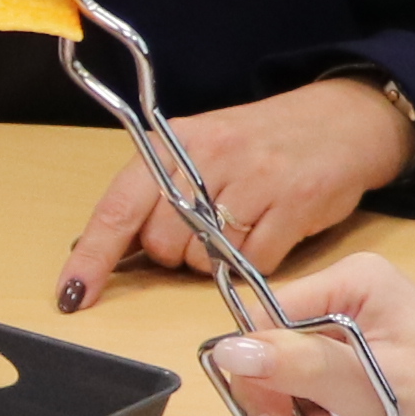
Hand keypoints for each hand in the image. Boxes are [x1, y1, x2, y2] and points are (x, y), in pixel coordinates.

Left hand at [52, 79, 414, 312]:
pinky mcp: (294, 204)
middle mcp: (209, 156)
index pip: (119, 206)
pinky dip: (255, 262)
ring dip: (215, 260)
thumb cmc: (260, 142)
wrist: (342, 121)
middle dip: (174, 255)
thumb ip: (156, 194)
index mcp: (175, 142)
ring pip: (205, 258)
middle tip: (203, 232)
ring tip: (241, 225)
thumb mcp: (200, 150)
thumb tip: (104, 249)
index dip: (92, 256)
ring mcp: (254, 179)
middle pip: (163, 244)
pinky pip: (254, 263)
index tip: (72, 295)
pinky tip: (269, 232)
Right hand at [203, 256, 414, 415]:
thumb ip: (302, 368)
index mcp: (351, 288)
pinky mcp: (352, 407)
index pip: (263, 323)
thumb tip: (228, 349)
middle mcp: (343, 317)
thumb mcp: (378, 389)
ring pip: (284, 412)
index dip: (263, 376)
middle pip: (267, 372)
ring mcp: (347, 365)